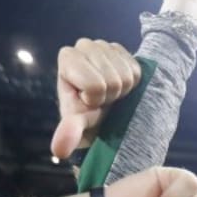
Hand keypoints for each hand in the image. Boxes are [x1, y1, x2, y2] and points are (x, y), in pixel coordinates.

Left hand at [50, 39, 142, 159]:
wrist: (106, 110)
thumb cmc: (88, 115)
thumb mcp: (78, 124)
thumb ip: (70, 131)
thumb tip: (59, 152)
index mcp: (67, 57)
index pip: (95, 84)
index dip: (96, 99)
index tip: (90, 102)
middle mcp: (84, 45)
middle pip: (112, 80)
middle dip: (110, 96)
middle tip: (103, 99)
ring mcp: (104, 44)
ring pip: (126, 76)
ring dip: (122, 91)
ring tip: (111, 93)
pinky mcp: (123, 49)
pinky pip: (137, 71)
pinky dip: (132, 83)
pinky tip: (120, 85)